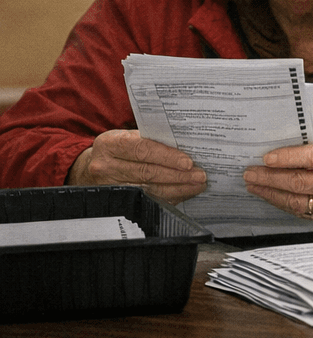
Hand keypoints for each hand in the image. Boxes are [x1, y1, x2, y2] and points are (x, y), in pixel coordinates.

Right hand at [67, 130, 206, 205]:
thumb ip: (150, 139)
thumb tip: (187, 146)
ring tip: (196, 185)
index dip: (167, 157)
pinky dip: (168, 197)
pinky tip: (182, 193)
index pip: (142, 149)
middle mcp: (105, 165)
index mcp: (110, 143)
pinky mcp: (115, 201)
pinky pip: (146, 200)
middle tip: (200, 176)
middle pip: (147, 172)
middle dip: (178, 175)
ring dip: (177, 188)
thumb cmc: (117, 149)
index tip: (188, 162)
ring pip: (149, 189)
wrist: (88, 168)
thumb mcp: (126, 137)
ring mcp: (109, 186)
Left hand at [243, 136, 312, 224]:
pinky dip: (285, 204)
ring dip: (272, 194)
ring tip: (255, 186)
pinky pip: (303, 213)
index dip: (286, 159)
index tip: (266, 158)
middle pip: (300, 183)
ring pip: (298, 202)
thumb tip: (283, 149)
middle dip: (270, 178)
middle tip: (250, 173)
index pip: (312, 158)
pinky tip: (273, 196)